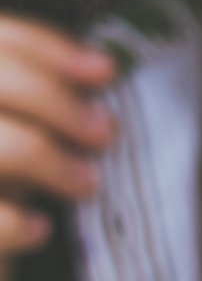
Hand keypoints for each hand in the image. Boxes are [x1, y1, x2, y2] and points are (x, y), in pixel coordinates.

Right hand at [0, 14, 119, 280]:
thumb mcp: (14, 136)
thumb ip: (37, 102)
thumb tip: (101, 70)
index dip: (52, 50)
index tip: (108, 71)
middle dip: (59, 102)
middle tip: (106, 134)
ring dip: (52, 162)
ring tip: (88, 184)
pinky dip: (18, 223)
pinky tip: (41, 230)